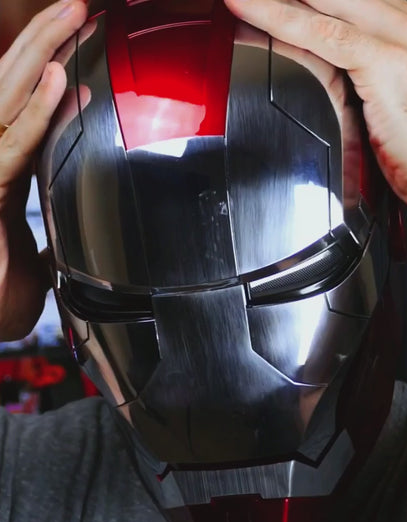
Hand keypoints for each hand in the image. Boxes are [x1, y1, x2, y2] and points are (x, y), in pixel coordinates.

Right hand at [0, 0, 86, 339]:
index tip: (80, 39)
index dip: (50, 67)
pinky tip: (56, 76)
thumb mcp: (42, 255)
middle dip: (45, 38)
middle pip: (13, 83)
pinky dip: (35, 110)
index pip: (26, 104)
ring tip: (72, 13)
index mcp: (3, 165)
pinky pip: (11, 142)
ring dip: (39, 52)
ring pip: (5, 97)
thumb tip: (73, 239)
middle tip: (80, 5)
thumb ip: (56, 238)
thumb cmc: (0, 289)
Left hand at [224, 0, 406, 214]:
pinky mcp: (383, 62)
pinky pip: (318, 31)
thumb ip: (358, 85)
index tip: (262, 2)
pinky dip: (277, 17)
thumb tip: (330, 87)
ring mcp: (392, 38)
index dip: (297, 0)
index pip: (337, 0)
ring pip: (318, 1)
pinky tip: (246, 7)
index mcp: (399, 32)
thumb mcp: (391, 106)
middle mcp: (397, 24)